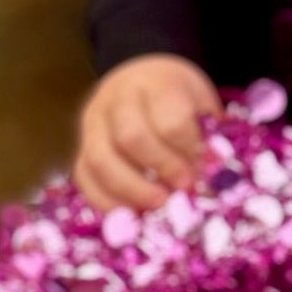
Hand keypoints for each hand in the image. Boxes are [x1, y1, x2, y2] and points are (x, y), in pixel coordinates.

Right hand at [74, 54, 221, 212]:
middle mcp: (117, 99)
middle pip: (131, 137)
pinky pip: (84, 176)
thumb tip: (210, 171)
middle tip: (183, 188)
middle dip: (160, 168)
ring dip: (131, 190)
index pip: (171, 120)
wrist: (144, 78)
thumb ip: (206, 134)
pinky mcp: (81, 146)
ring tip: (159, 205)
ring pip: (100, 160)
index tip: (204, 167)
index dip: (188, 150)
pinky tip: (131, 213)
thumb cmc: (179, 96)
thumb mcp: (201, 102)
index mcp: (156, 82)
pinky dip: (105, 200)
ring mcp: (94, 122)